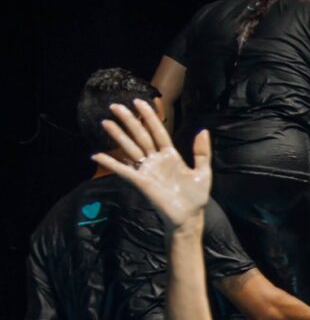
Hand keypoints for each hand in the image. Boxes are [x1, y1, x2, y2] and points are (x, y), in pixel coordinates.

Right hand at [91, 100, 211, 229]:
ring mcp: (147, 170)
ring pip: (130, 148)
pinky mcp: (141, 182)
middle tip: (115, 106)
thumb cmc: (196, 197)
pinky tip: (96, 155)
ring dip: (118, 136)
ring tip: (105, 122)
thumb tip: (203, 130)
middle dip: (129, 121)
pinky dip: (110, 163)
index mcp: (171, 155)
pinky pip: (124, 170)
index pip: (158, 131)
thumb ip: (202, 152)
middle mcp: (156, 160)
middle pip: (140, 136)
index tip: (139, 102)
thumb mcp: (203, 172)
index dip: (149, 117)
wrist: (190, 217)